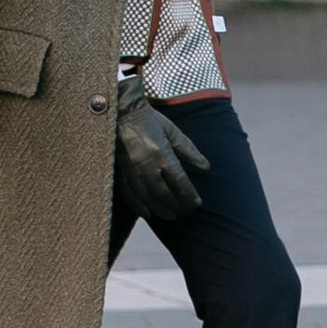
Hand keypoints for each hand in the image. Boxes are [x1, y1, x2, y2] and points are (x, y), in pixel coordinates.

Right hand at [115, 77, 210, 226]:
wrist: (122, 111)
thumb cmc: (150, 120)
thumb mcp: (173, 131)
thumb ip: (189, 150)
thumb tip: (206, 167)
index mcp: (162, 152)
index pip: (179, 181)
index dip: (189, 195)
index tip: (197, 203)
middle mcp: (146, 164)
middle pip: (164, 193)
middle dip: (176, 205)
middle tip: (186, 212)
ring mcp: (132, 169)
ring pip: (147, 197)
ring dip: (160, 209)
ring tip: (171, 216)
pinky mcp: (120, 171)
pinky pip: (129, 194)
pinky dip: (139, 206)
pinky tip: (148, 214)